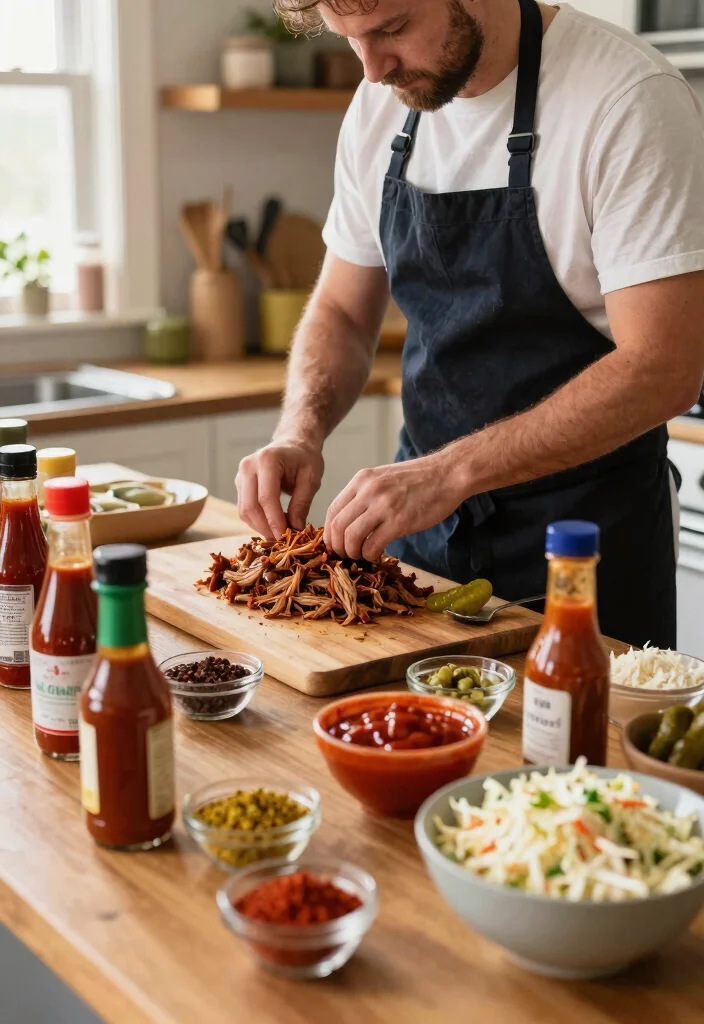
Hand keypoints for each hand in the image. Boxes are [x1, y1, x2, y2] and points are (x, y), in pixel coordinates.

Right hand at [236, 439, 323, 539]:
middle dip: (265, 528)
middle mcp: (248, 466)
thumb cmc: (305, 458)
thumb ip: (302, 503)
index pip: (266, 497)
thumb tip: (295, 530)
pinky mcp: (240, 484)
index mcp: (267, 460)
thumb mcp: (311, 479)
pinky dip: (257, 521)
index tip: (285, 538)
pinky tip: (273, 526)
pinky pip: (244, 508)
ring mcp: (240, 475)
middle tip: (282, 542)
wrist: (293, 443)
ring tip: (280, 534)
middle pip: (250, 506)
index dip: (275, 521)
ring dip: (260, 527)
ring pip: (244, 511)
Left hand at [324, 452, 465, 561]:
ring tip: (360, 556)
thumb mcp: (384, 478)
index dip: (329, 532)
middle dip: (337, 546)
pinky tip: (376, 555)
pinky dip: (370, 555)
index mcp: (362, 480)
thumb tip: (350, 519)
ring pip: (351, 537)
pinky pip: (373, 544)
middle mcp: (368, 491)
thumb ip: (365, 494)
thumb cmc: (419, 478)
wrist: (448, 473)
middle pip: (338, 525)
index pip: (332, 510)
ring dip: (352, 552)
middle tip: (344, 555)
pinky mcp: (399, 521)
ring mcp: (384, 506)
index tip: (334, 544)